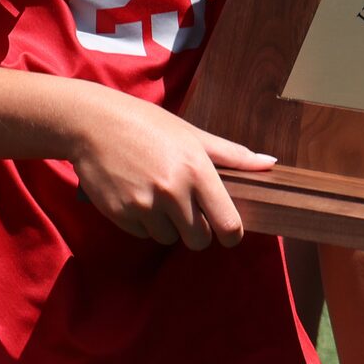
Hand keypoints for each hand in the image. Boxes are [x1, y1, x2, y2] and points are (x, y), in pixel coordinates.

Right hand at [65, 85, 272, 249]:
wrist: (92, 122)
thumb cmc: (147, 124)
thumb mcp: (191, 134)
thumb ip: (232, 155)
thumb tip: (270, 163)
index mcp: (196, 170)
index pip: (228, 224)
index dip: (230, 233)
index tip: (226, 231)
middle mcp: (173, 191)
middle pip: (200, 240)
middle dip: (196, 230)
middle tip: (184, 207)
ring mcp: (144, 205)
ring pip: (169, 238)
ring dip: (166, 225)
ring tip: (154, 194)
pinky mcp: (121, 214)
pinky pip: (142, 234)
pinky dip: (142, 222)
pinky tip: (135, 195)